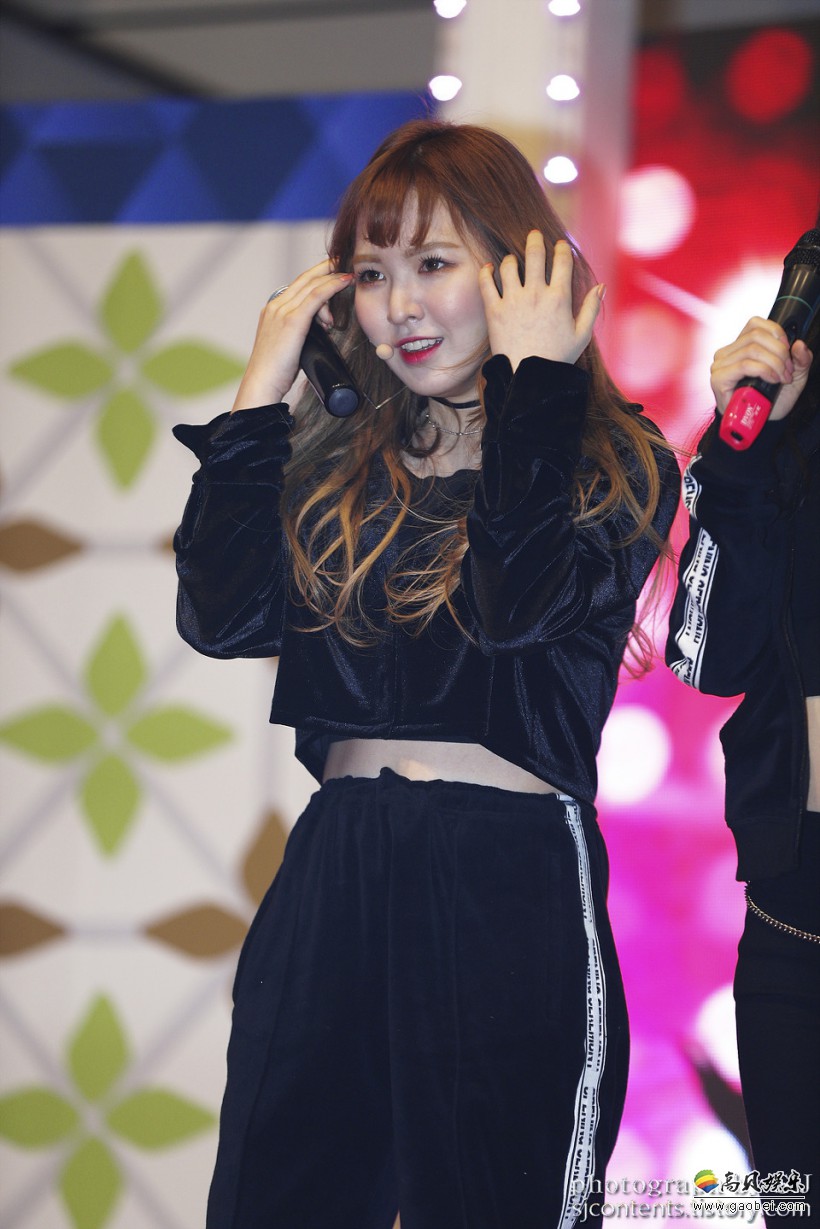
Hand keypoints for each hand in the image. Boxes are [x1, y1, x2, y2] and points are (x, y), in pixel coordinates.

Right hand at [231, 261, 352, 412]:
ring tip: (349, 276)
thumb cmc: (276, 373)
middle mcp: (275, 305)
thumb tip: (320, 334)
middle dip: (325, 268)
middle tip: (343, 262)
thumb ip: (299, 335)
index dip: (315, 276)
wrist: (262, 384)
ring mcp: (282, 311)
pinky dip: (332, 286)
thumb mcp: (288, 347)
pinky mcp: (292, 321)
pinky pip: (316, 296)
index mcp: (272, 310)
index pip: (297, 286)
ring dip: (332, 277)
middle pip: (304, 279)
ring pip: (312, 285)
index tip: (332, 271)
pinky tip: (345, 281)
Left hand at [478, 233, 602, 369]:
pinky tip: (490, 269)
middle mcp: (536, 295)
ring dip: (512, 258)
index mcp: (560, 298)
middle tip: (534, 235)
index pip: (562, 260)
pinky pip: (486, 282)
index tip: (560, 246)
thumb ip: (592, 308)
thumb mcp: (582, 335)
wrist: (529, 378)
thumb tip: (601, 285)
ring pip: (509, 265)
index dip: (562, 248)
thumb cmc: (557, 358)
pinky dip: (487, 271)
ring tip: (513, 260)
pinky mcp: (494, 311)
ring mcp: (513, 301)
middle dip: (535, 240)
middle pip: (535, 254)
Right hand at [710, 316, 813, 420]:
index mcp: (740, 347)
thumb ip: (801, 359)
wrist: (760, 423)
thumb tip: (799, 344)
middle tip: (788, 371)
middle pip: (756, 336)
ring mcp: (720, 365)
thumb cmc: (770, 400)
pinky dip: (763, 370)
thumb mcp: (793, 376)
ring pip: (752, 349)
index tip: (788, 351)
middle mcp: (727, 353)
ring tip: (782, 378)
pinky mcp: (718, 378)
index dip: (776, 332)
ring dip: (774, 363)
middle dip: (779, 352)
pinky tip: (772, 380)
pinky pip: (745, 364)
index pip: (755, 324)